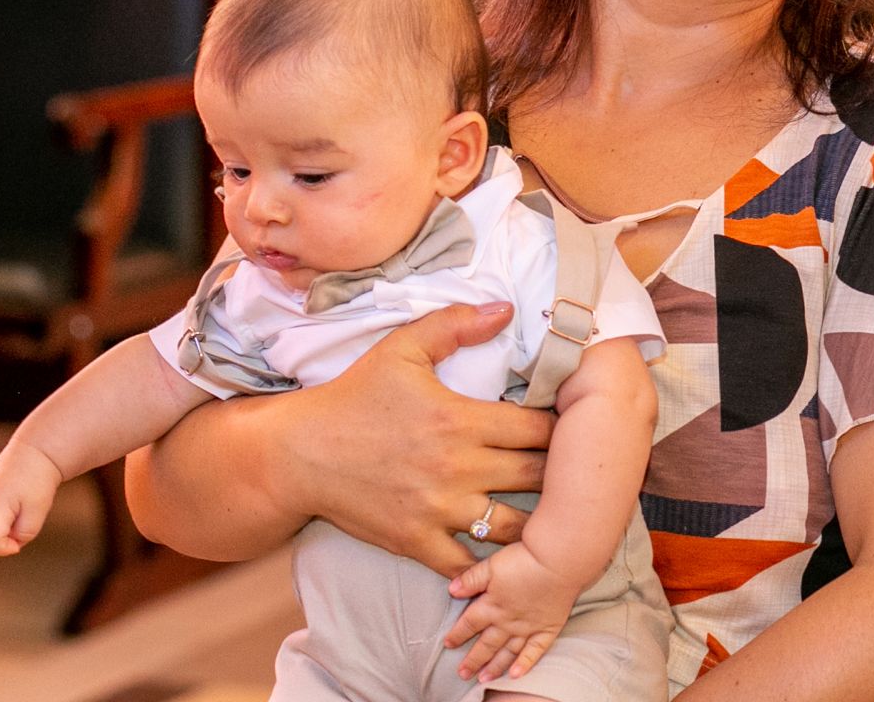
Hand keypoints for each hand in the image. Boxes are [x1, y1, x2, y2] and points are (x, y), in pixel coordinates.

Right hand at [271, 303, 554, 576]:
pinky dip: (487, 563)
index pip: (541, 428)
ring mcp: (437, 509)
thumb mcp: (402, 348)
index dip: (566, 428)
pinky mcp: (415, 541)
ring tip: (551, 513)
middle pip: (538, 476)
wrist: (298, 454)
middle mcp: (457, 467)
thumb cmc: (354, 397)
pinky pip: (467, 564)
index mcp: (461, 419)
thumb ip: (456, 325)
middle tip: (575, 471)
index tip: (575, 428)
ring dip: (536, 521)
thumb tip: (506, 309)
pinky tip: (504, 554)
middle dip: (562, 474)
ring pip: (513, 527)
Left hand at [444, 541, 579, 682]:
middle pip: (486, 644)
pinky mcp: (548, 627)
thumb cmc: (525, 559)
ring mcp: (528, 627)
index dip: (457, 634)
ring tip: (483, 679)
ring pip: (507, 652)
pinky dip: (525, 664)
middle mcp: (508, 622)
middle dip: (473, 659)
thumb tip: (452, 590)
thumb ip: (471, 578)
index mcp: (492, 605)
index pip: (470, 623)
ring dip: (494, 666)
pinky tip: (516, 674)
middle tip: (463, 673)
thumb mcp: (492, 564)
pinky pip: (535, 651)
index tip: (448, 644)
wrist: (559, 560)